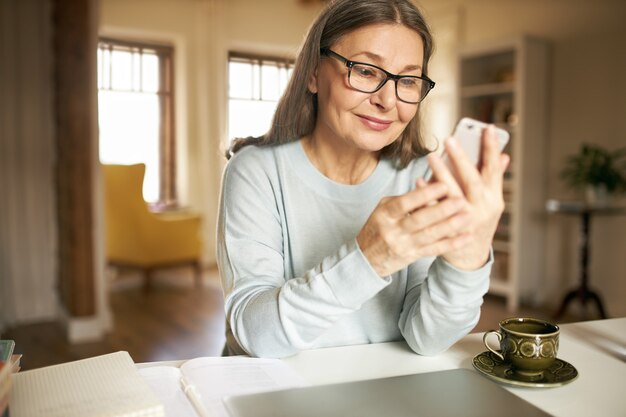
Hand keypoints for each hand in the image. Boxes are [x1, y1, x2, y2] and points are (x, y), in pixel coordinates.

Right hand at [356, 181, 472, 276]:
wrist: (366, 258)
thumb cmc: (378, 227)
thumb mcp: (383, 209)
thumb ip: (404, 199)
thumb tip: (428, 185)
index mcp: (385, 214)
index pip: (405, 203)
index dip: (423, 195)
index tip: (442, 185)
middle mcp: (394, 230)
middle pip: (419, 220)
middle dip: (441, 210)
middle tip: (460, 200)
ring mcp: (403, 245)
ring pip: (429, 235)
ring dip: (450, 226)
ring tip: (468, 215)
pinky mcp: (412, 256)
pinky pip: (434, 250)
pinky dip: (451, 243)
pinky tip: (466, 236)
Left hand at [427, 125, 509, 269]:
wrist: (469, 257)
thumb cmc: (479, 221)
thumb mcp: (491, 201)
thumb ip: (494, 179)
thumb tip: (504, 156)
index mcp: (494, 199)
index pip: (493, 170)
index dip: (492, 149)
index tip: (488, 128)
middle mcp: (481, 209)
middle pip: (472, 180)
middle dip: (462, 159)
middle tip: (451, 139)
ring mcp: (464, 221)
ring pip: (453, 195)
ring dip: (442, 175)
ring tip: (432, 156)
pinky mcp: (447, 229)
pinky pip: (435, 210)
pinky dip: (427, 196)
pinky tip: (419, 181)